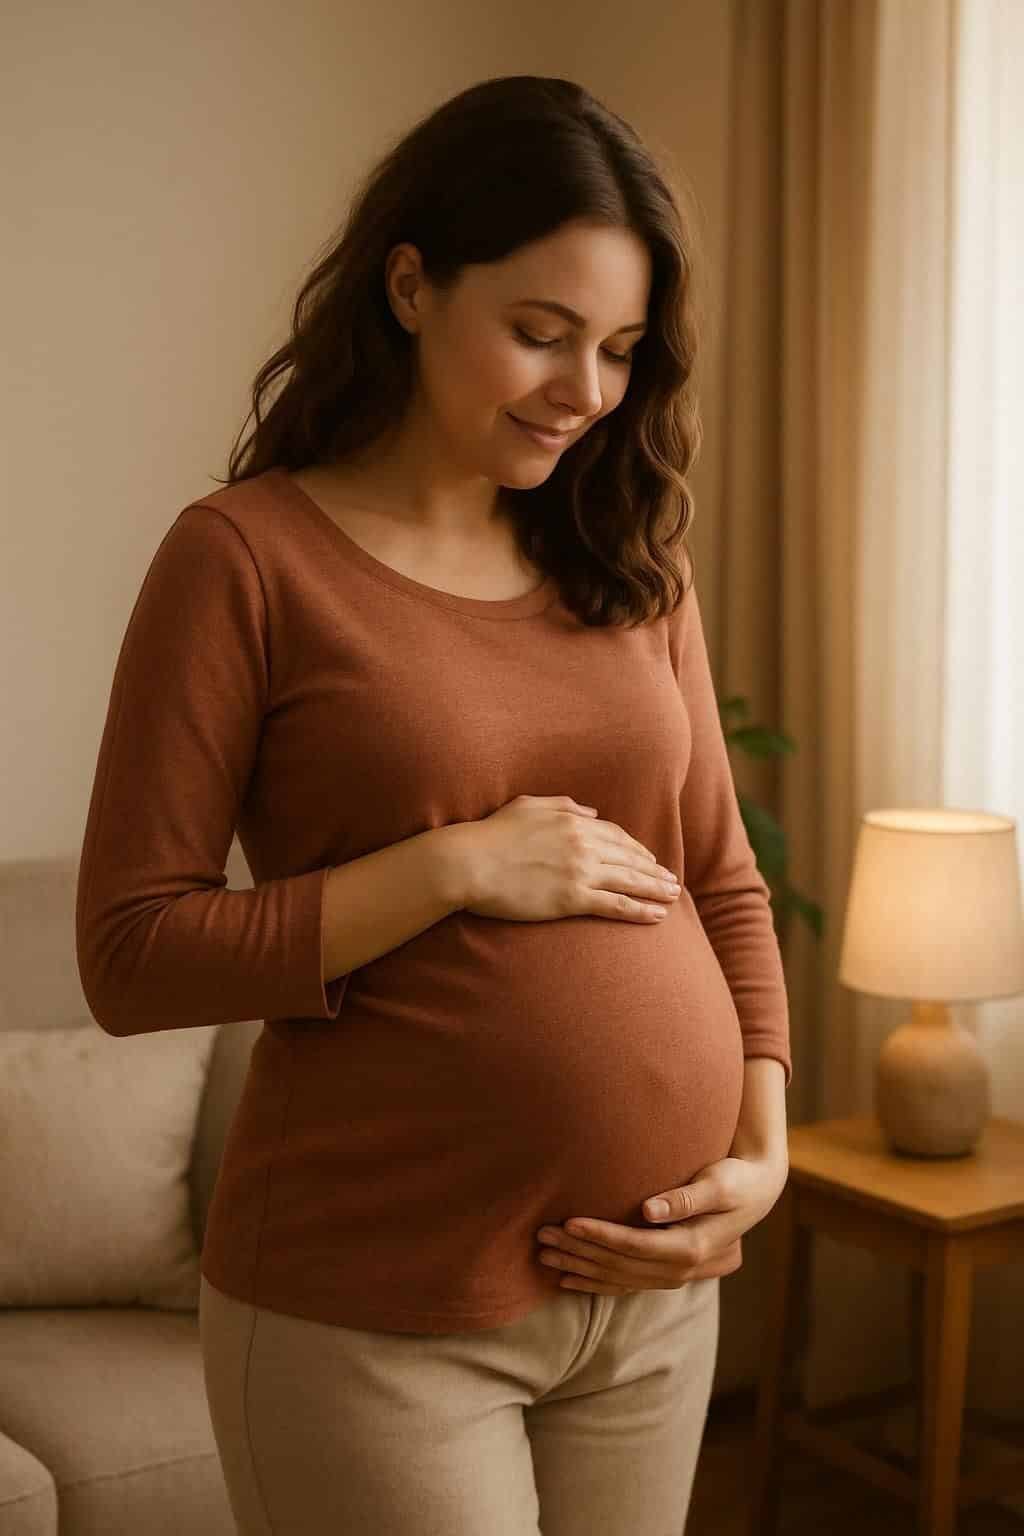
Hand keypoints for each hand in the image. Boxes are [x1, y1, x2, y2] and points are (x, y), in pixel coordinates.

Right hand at [456, 794, 682, 925]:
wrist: (469, 862)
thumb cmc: (491, 834)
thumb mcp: (528, 806)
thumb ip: (564, 805)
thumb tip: (592, 812)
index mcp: (573, 821)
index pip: (616, 835)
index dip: (636, 849)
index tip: (650, 859)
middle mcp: (583, 844)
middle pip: (630, 858)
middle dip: (654, 870)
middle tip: (672, 882)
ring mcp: (579, 872)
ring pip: (629, 881)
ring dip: (655, 890)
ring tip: (673, 898)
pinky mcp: (571, 899)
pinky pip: (615, 904)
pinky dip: (639, 910)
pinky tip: (656, 916)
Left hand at [534, 1154, 788, 1293]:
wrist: (757, 1195)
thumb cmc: (737, 1180)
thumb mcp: (719, 1183)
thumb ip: (686, 1198)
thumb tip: (650, 1210)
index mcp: (691, 1247)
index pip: (635, 1246)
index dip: (602, 1236)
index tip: (571, 1223)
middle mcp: (680, 1268)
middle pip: (620, 1265)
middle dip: (580, 1252)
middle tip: (543, 1237)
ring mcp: (673, 1274)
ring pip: (618, 1278)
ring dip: (581, 1268)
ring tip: (545, 1256)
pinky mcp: (667, 1271)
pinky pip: (625, 1284)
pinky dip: (596, 1283)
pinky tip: (569, 1280)